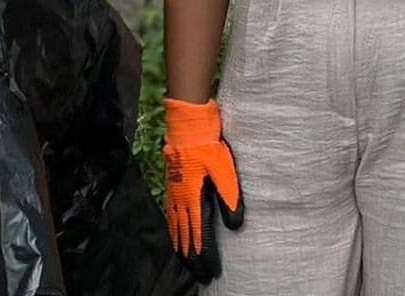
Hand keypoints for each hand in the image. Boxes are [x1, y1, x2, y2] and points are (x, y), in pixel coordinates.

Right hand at [163, 98, 244, 283]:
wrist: (188, 128)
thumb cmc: (209, 148)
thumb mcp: (226, 173)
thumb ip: (230, 200)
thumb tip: (234, 227)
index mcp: (194, 199)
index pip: (199, 236)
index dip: (205, 256)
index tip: (211, 272)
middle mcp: (180, 201)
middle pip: (184, 237)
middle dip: (192, 258)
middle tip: (199, 276)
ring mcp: (173, 194)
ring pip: (174, 228)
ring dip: (180, 248)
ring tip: (184, 262)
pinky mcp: (172, 187)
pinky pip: (170, 216)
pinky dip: (172, 231)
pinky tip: (173, 234)